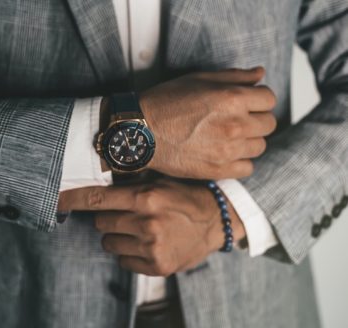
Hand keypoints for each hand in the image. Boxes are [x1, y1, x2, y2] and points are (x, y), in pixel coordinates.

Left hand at [58, 179, 245, 275]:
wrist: (217, 222)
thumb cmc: (186, 197)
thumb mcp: (161, 182)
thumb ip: (132, 183)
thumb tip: (99, 180)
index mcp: (146, 198)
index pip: (97, 199)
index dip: (72, 199)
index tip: (56, 200)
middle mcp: (147, 222)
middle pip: (100, 222)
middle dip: (108, 218)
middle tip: (127, 214)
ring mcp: (151, 247)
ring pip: (109, 243)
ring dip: (118, 236)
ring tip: (139, 230)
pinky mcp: (157, 266)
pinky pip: (123, 261)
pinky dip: (130, 253)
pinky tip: (147, 244)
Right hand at [139, 67, 276, 178]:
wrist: (140, 132)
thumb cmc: (165, 103)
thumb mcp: (199, 79)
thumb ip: (234, 76)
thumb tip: (260, 74)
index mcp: (232, 98)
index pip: (269, 99)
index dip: (258, 99)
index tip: (247, 102)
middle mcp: (234, 125)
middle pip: (269, 124)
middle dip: (256, 119)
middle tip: (236, 120)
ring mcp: (227, 150)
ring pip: (260, 146)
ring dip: (248, 140)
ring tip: (227, 137)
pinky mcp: (218, 170)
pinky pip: (247, 167)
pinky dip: (240, 161)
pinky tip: (224, 153)